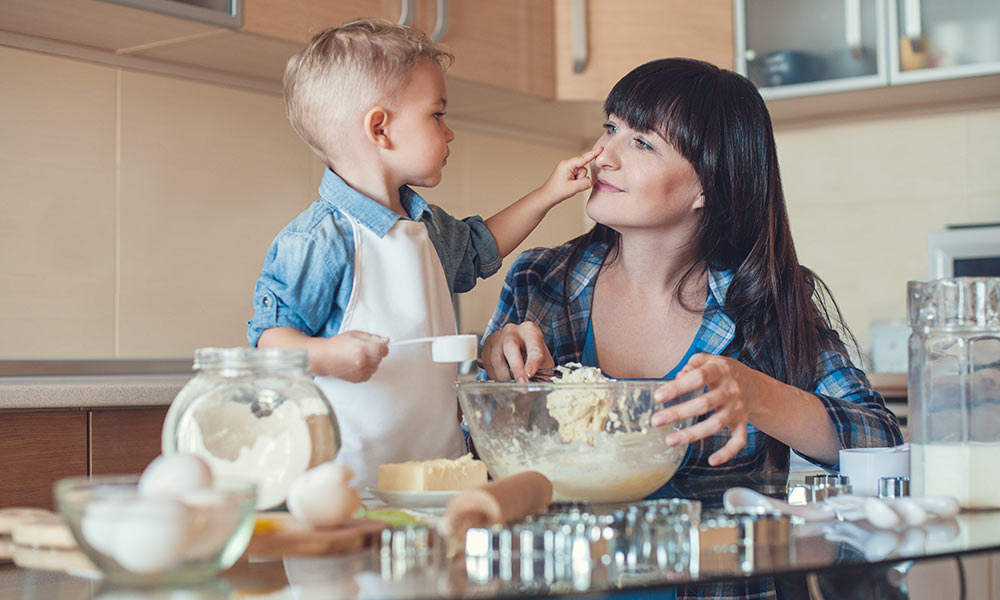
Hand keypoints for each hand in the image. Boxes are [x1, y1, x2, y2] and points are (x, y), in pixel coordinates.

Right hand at [314, 330, 387, 381]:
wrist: (324, 357)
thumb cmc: (337, 344)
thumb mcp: (355, 334)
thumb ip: (373, 337)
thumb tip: (386, 340)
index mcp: (362, 349)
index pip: (384, 350)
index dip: (382, 347)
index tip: (378, 345)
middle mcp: (362, 362)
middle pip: (380, 359)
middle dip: (375, 353)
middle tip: (363, 349)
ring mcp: (360, 372)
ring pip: (376, 367)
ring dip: (371, 362)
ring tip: (358, 356)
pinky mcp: (358, 379)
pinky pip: (370, 374)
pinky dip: (366, 369)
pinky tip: (357, 364)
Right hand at [480, 322, 554, 381]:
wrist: (520, 344)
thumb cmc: (532, 354)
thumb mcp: (544, 361)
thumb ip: (542, 372)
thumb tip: (534, 386)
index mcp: (531, 332)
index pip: (533, 346)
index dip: (532, 362)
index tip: (529, 374)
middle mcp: (513, 331)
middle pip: (510, 346)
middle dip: (515, 368)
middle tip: (520, 383)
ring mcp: (498, 336)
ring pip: (495, 358)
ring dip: (503, 376)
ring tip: (511, 383)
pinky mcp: (487, 343)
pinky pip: (487, 363)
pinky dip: (494, 374)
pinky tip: (501, 377)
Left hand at [539, 146, 602, 205]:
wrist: (548, 196)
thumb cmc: (557, 191)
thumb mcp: (573, 188)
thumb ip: (586, 183)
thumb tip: (590, 181)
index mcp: (567, 165)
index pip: (583, 158)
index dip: (593, 154)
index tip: (601, 148)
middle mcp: (568, 165)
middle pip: (584, 169)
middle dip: (580, 178)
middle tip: (571, 185)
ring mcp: (568, 169)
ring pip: (582, 174)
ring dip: (578, 181)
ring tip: (569, 186)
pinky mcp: (569, 173)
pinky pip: (579, 177)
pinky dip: (576, 182)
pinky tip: (569, 185)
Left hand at [650, 354, 766, 465]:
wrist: (755, 385)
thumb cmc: (722, 372)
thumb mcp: (709, 360)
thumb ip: (692, 365)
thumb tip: (678, 378)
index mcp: (720, 370)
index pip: (698, 377)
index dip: (678, 387)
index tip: (658, 396)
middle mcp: (731, 390)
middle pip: (704, 404)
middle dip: (678, 413)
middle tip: (656, 421)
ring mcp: (737, 408)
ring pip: (716, 425)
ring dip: (693, 434)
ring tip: (669, 440)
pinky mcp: (742, 423)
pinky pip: (738, 440)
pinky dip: (727, 453)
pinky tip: (711, 461)